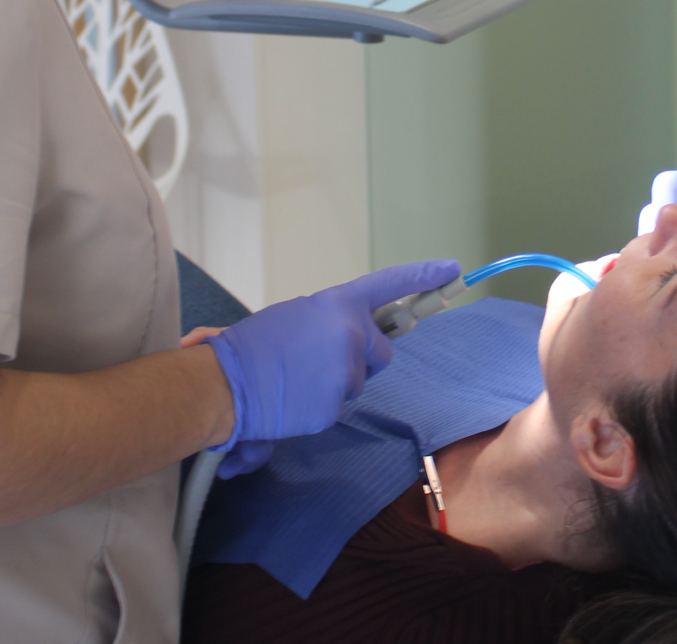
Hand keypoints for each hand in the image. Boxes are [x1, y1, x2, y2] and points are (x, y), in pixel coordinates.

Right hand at [205, 259, 461, 452]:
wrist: (224, 382)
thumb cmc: (252, 347)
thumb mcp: (297, 318)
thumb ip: (332, 324)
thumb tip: (348, 340)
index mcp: (337, 304)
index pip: (388, 284)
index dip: (422, 276)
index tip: (453, 270)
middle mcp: (349, 333)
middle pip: (381, 351)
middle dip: (363, 359)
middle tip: (324, 362)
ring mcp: (345, 370)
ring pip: (358, 381)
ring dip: (336, 383)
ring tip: (297, 380)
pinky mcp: (335, 404)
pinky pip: (338, 406)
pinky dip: (319, 406)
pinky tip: (293, 400)